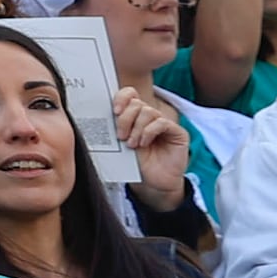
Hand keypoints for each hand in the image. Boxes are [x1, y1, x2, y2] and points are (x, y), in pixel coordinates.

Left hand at [116, 86, 190, 215]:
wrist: (154, 183)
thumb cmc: (137, 164)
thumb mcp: (120, 145)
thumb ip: (114, 130)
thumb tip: (98, 119)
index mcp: (136, 116)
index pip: (130, 94)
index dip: (121, 98)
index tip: (114, 111)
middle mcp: (150, 116)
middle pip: (136, 103)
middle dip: (125, 119)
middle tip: (120, 136)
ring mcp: (164, 123)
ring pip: (148, 111)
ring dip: (136, 128)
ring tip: (132, 144)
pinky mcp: (178, 132)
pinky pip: (162, 123)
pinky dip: (149, 131)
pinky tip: (143, 143)